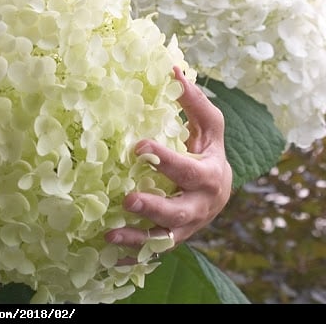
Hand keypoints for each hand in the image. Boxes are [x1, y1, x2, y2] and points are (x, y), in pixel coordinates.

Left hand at [105, 66, 231, 251]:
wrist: (218, 193)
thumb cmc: (208, 154)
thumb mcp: (209, 128)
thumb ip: (193, 102)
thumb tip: (172, 67)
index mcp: (208, 177)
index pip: (187, 169)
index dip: (165, 159)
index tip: (138, 146)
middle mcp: (198, 207)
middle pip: (178, 213)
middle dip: (154, 208)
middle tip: (127, 200)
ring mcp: (185, 228)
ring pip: (163, 239)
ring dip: (136, 239)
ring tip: (109, 236)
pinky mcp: (171, 240)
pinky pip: (152, 254)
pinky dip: (133, 259)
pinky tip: (109, 260)